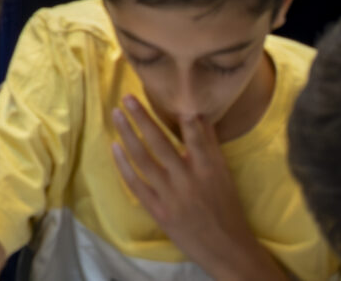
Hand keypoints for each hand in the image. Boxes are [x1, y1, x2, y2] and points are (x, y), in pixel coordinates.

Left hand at [110, 96, 263, 271]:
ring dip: (127, 134)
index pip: (193, 135)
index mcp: (209, 168)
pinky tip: (114, 148)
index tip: (160, 91)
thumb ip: (208, 145)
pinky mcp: (159, 211)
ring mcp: (172, 196)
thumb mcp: (223, 174)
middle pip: (160, 143)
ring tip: (116, 114)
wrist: (226, 248)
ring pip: (144, 159)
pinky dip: (124, 165)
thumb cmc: (226, 207)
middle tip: (127, 97)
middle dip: (142, 118)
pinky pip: (136, 184)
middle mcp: (189, 179)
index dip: (177, 113)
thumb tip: (197, 114)